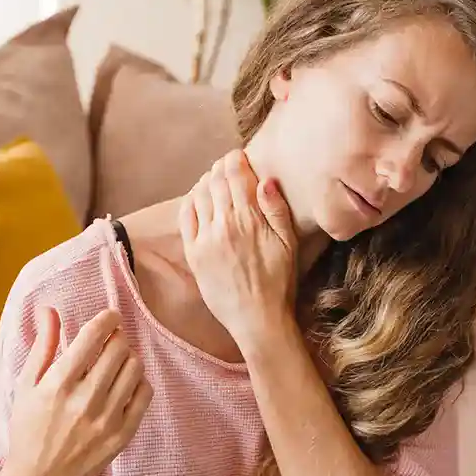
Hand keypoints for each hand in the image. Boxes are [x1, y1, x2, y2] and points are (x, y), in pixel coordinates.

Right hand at [2, 307, 152, 475]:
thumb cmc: (29, 428)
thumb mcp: (26, 386)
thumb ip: (42, 346)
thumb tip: (49, 309)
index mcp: (58, 384)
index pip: (93, 336)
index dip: (106, 319)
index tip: (109, 317)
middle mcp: (85, 400)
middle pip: (119, 348)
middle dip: (116, 337)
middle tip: (110, 341)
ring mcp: (107, 419)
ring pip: (135, 368)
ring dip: (128, 357)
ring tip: (116, 362)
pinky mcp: (123, 435)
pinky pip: (145, 394)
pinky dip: (138, 381)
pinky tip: (124, 384)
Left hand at [178, 149, 298, 347]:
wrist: (257, 319)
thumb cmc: (279, 282)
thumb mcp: (289, 244)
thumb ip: (276, 209)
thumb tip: (265, 180)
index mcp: (249, 218)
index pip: (235, 174)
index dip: (235, 159)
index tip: (238, 156)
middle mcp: (224, 224)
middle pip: (215, 181)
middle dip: (220, 168)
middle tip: (225, 166)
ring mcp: (205, 238)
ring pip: (199, 195)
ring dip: (205, 182)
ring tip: (213, 181)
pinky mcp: (193, 253)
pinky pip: (186, 217)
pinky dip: (190, 201)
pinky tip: (198, 200)